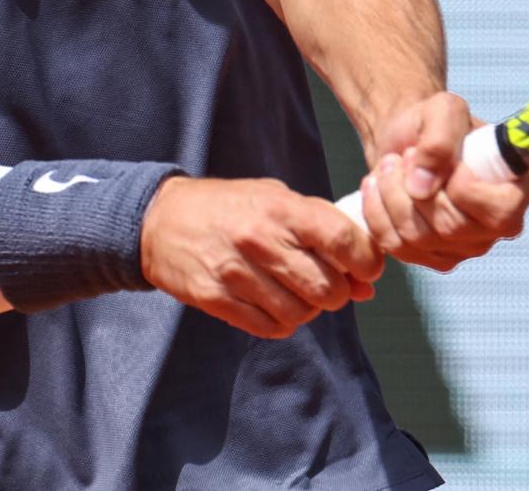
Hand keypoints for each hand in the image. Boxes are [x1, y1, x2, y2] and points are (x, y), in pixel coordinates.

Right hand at [139, 176, 382, 338]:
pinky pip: (269, 327)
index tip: (367, 269)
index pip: (343, 239)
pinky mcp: (216, 299)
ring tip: (295, 292)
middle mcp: (260, 239)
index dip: (366, 261)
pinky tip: (272, 303)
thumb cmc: (230, 206)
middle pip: (327, 288)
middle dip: (337, 293)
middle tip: (326, 283)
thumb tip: (367, 282)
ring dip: (307, 309)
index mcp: (281, 208)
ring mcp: (236, 272)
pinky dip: (280, 322)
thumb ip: (323, 232)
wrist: (161, 219)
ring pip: (300, 314)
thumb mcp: (277, 200)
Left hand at [356, 92, 528, 271]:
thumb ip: (440, 138)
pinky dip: (376, 212)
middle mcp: (500, 226)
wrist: (406, 141)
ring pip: (418, 238)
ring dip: (392, 194)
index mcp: (520, 190)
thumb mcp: (442, 110)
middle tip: (405, 155)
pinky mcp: (433, 258)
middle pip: (450, 227)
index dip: (460, 186)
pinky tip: (378, 186)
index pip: (498, 212)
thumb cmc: (434, 124)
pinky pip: (396, 246)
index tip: (441, 157)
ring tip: (390, 165)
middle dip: (414, 185)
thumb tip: (422, 186)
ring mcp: (467, 247)